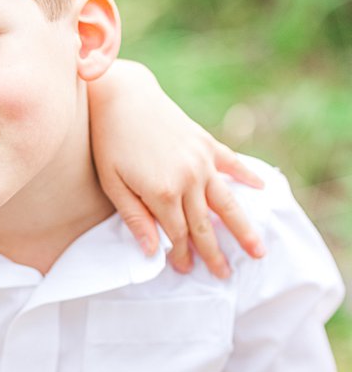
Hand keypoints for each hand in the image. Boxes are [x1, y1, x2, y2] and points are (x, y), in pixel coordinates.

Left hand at [91, 62, 264, 276]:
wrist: (122, 97)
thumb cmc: (109, 143)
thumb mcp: (112, 184)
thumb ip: (134, 218)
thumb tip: (153, 250)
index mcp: (163, 192)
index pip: (178, 233)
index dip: (183, 254)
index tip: (186, 270)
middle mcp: (189, 179)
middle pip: (205, 225)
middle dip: (215, 253)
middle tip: (225, 275)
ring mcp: (201, 160)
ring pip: (227, 202)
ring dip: (243, 228)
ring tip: (258, 250)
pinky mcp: (206, 143)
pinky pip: (231, 164)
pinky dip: (247, 177)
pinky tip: (261, 189)